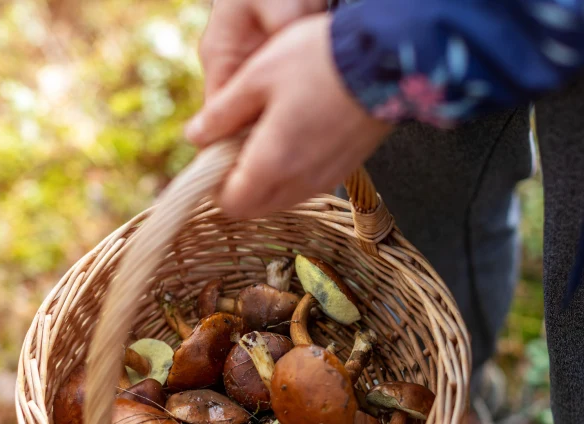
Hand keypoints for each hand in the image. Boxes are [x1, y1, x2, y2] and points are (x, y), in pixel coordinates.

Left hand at [186, 14, 392, 219]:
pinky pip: (306, 184)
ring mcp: (326, 179)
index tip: (213, 157)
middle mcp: (300, 182)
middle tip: (235, 145)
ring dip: (264, 180)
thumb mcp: (257, 77)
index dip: (213, 185)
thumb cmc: (320, 60)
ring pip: (281, 198)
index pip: (230, 203)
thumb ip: (222, 113)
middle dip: (238, 186)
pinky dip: (291, 172)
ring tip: (265, 134)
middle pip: (255, 207)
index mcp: (272, 164)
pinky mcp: (345, 169)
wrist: (388, 57)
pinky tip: (294, 134)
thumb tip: (195, 136)